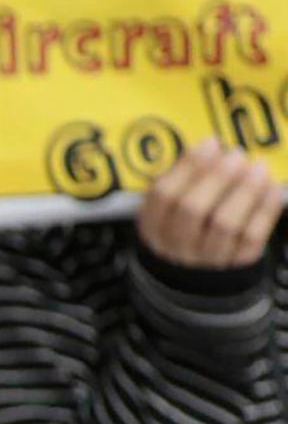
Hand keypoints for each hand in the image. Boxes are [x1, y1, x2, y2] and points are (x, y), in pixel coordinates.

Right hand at [137, 137, 286, 270]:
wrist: (199, 279)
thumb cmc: (187, 230)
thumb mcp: (172, 208)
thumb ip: (184, 178)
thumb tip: (208, 146)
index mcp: (153, 228)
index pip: (163, 195)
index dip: (188, 166)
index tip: (211, 143)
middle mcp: (175, 246)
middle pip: (193, 209)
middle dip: (218, 176)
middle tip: (237, 155)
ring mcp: (206, 259)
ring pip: (225, 223)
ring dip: (244, 190)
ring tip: (258, 168)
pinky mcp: (236, 264)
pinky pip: (252, 236)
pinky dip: (264, 208)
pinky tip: (271, 188)